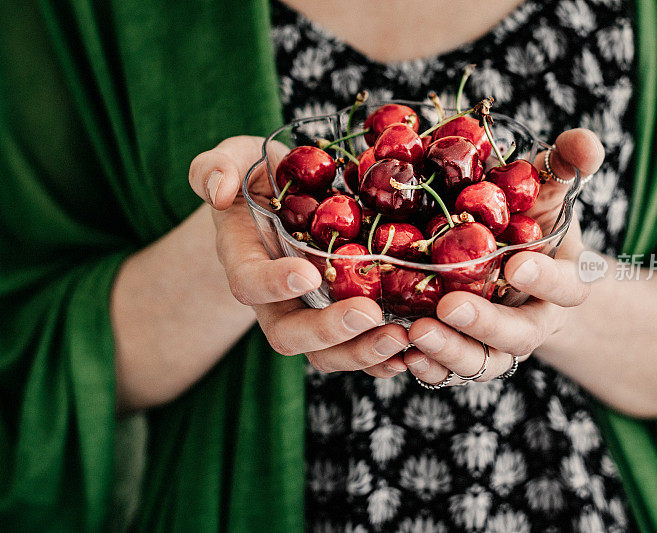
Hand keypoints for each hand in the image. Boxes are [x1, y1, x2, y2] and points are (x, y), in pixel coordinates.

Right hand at [188, 136, 408, 377]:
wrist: (287, 201)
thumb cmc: (260, 176)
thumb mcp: (234, 156)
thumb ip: (215, 166)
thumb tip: (220, 190)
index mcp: (244, 260)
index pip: (248, 283)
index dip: (273, 284)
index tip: (307, 273)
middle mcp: (275, 298)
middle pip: (290, 335)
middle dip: (328, 331)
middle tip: (368, 314)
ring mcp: (310, 312)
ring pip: (327, 354)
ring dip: (364, 353)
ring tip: (404, 337)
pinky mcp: (342, 316)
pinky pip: (359, 350)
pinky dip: (386, 359)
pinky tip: (417, 350)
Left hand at [404, 129, 603, 385]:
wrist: (514, 260)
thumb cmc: (531, 218)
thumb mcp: (548, 187)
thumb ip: (568, 163)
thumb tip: (587, 144)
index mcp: (562, 280)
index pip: (566, 287)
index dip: (546, 278)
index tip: (517, 262)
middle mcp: (534, 318)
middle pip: (520, 335)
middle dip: (488, 323)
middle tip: (450, 306)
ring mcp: (500, 342)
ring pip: (485, 361)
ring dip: (452, 351)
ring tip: (416, 334)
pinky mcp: (467, 352)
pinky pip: (453, 371)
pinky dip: (432, 367)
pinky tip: (405, 355)